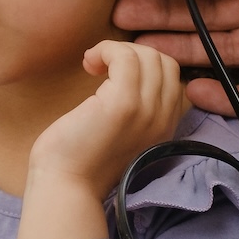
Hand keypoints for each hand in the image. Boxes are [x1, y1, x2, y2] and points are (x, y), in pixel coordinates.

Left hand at [27, 40, 188, 200]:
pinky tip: (89, 63)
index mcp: (164, 127)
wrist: (66, 187)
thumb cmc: (80, 161)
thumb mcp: (118, 135)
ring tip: (93, 65)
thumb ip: (133, 112)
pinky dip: (106, 50)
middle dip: (132, 52)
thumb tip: (120, 74)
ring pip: (148, 56)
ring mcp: (145, 112)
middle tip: (102, 66)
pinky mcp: (122, 105)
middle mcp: (162, 119)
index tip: (114, 73)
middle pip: (164, 62)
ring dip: (116, 50)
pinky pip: (125, 58)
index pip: (172, 77)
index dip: (144, 65)